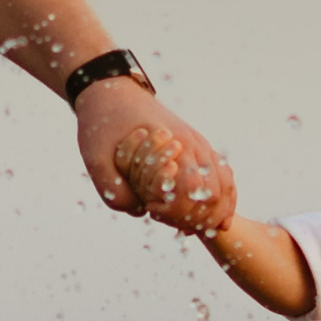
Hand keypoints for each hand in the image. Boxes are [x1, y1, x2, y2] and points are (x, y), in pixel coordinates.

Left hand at [81, 82, 233, 231]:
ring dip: (216, 212)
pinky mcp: (198, 146)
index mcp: (172, 143)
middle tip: (176, 227)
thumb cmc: (102, 123)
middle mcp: (193, 143)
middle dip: (200, 217)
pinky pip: (223, 176)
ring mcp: (199, 144)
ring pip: (226, 185)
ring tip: (197, 230)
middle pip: (216, 192)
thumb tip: (141, 212)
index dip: (178, 211)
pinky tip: (215, 219)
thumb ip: (113, 189)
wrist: (112, 90)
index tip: (152, 211)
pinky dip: (223, 200)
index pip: (194, 189)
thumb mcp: (94, 156)